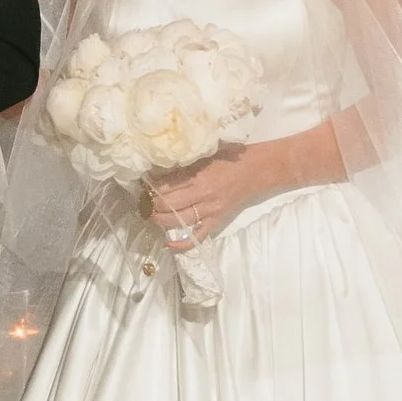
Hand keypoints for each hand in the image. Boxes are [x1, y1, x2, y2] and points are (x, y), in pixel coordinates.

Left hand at [148, 146, 269, 249]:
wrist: (259, 170)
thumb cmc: (232, 157)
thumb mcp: (206, 155)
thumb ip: (186, 164)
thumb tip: (162, 170)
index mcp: (198, 174)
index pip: (166, 185)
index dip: (150, 188)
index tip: (142, 187)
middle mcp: (202, 193)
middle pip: (168, 203)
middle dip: (151, 204)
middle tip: (143, 203)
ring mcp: (210, 209)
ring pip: (179, 220)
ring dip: (161, 221)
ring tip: (151, 217)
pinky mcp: (217, 220)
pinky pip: (198, 235)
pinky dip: (183, 244)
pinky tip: (169, 245)